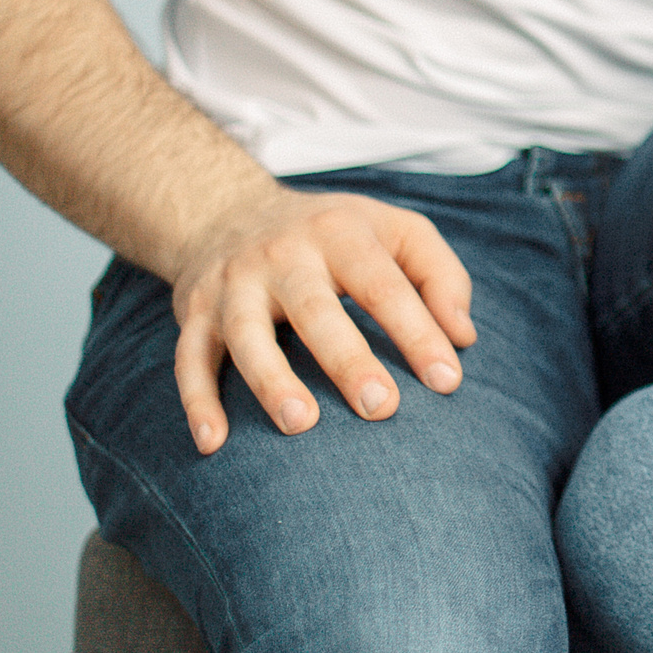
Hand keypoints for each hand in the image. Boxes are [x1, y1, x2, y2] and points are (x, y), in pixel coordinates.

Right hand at [166, 188, 477, 454]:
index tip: (448, 381)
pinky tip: (212, 442)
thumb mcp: (396, 231)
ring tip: (301, 424)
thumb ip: (441, 276)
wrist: (227, 209)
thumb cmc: (335, 234)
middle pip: (316, 309)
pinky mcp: (193, 312)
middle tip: (382, 407)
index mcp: (340, 233)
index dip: (418, 332)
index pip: (384, 285)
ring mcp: (233, 284)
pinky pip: (188, 358)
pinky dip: (196, 400)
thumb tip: (464, 338)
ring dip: (271, 380)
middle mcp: (282, 255)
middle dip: (348, 359)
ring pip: (247, 334)